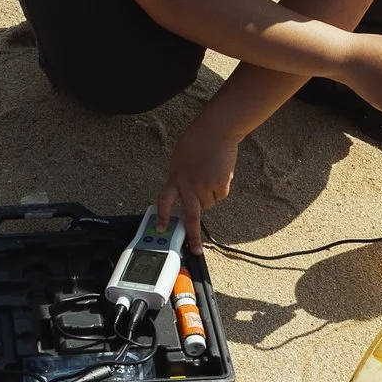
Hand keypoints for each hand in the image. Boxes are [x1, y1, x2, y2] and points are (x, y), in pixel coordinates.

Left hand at [157, 114, 242, 252]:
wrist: (217, 131)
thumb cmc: (196, 142)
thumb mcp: (180, 162)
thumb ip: (179, 180)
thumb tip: (184, 198)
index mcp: (175, 178)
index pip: (164, 201)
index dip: (162, 216)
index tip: (160, 229)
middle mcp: (190, 185)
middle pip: (191, 217)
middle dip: (193, 236)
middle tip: (196, 250)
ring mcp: (206, 187)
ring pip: (208, 204)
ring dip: (208, 197)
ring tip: (208, 176)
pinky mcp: (222, 185)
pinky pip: (220, 196)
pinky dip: (220, 190)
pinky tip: (217, 174)